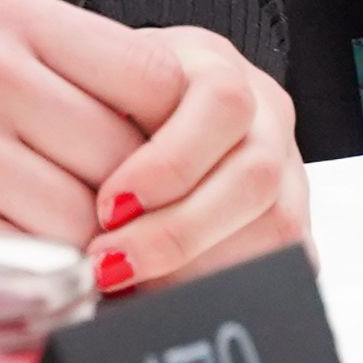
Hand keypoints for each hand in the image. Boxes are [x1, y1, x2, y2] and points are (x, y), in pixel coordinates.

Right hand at [0, 0, 294, 263]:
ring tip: (21, 232)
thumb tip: (193, 148)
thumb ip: (76, 80)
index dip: (177, 140)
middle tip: (90, 219)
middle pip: (133, 159)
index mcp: (4, 15)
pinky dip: (37, 280)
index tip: (159, 173)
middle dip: (124, 205)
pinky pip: (43, 266)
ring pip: (95, 222)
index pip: (159, 77)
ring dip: (79, 250)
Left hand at [85, 27, 305, 291]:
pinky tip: (169, 297)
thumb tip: (69, 200)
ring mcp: (289, 168)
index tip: (109, 206)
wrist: (146, 107)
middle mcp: (264, 114)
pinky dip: (224, 286)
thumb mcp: (92, 93)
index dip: (169, 163)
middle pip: (255, 174)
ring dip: (200, 266)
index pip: (221, 103)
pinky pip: (284, 263)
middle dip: (178, 230)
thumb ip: (87, 123)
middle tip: (111, 262)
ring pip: (278, 225)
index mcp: (215, 66)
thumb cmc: (110, 104)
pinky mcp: (294, 222)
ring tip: (134, 287)